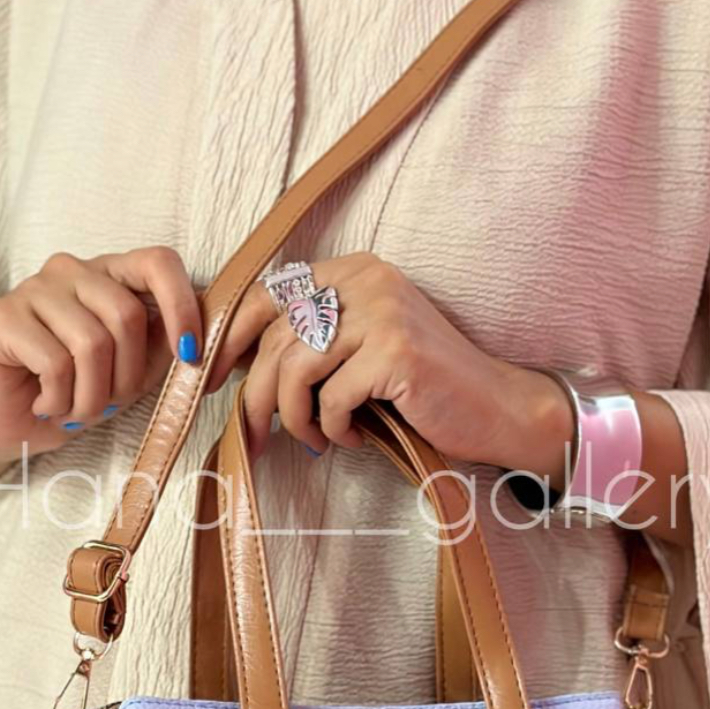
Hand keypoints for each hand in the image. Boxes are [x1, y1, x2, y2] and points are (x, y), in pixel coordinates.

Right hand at [0, 245, 202, 494]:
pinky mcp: (2, 316)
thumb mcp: (141, 370)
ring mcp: (34, 287)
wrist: (15, 424)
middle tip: (109, 404)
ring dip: (92, 396)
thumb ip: (175, 347)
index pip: (159, 261)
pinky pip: (54, 363)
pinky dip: (60, 400)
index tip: (189, 356)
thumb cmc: (83, 390)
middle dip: (127, 377)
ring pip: (90, 343)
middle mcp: (73, 269)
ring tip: (78, 409)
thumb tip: (223, 341)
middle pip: (125, 315)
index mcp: (113, 274)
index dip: (181, 306)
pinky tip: (47, 405)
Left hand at [205, 251, 573, 477]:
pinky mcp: (396, 353)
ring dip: (294, 417)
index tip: (212, 378)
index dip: (230, 338)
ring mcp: (383, 313)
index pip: (268, 295)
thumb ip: (313, 341)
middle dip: (256, 395)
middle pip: (275, 338)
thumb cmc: (423, 386)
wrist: (497, 407)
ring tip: (315, 439)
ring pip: (295, 370)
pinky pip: (332, 398)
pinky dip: (333, 428)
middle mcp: (366, 280)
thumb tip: (233, 365)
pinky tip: (352, 438)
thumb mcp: (363, 346)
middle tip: (253, 435)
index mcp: (354, 270)